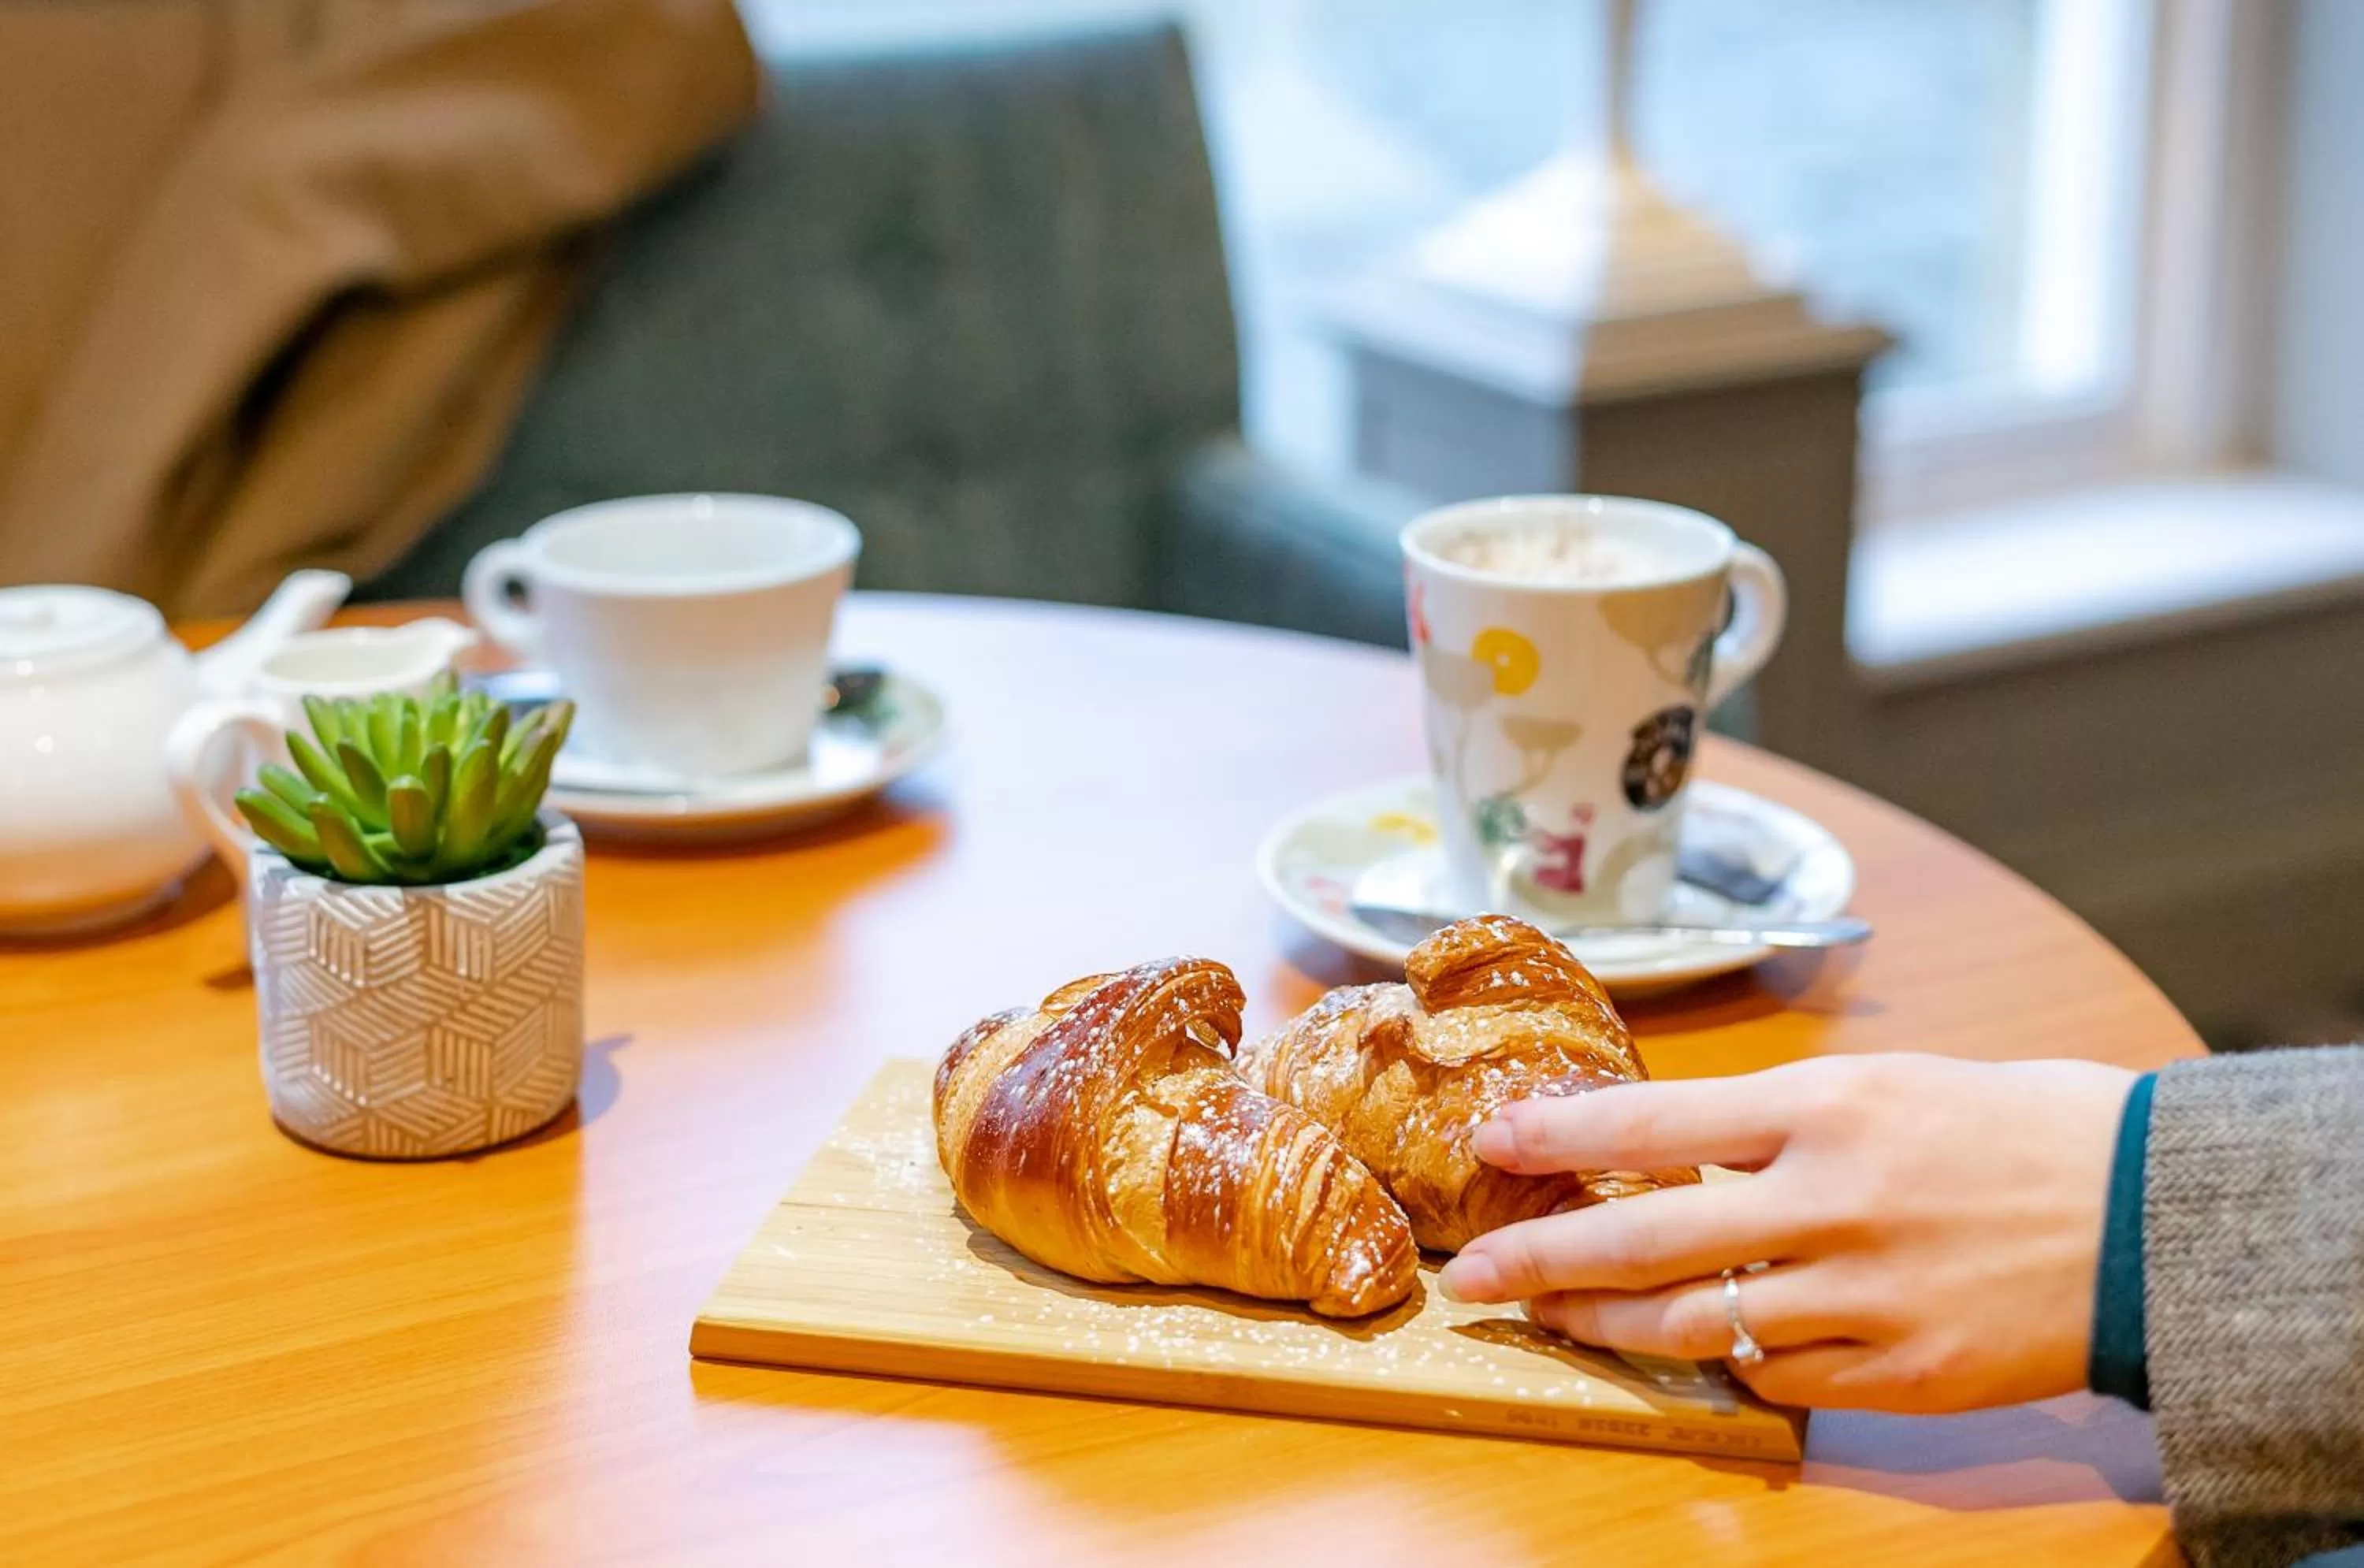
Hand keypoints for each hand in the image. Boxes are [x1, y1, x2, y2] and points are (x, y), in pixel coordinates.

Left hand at [1433, 1054, 2136, 1412]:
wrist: (2153, 1213)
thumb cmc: (2018, 1129)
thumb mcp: (1888, 1084)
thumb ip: (1779, 1121)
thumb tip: (1665, 1147)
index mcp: (1828, 1109)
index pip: (1654, 1122)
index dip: (1557, 1137)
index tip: (1489, 1143)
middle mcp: (1831, 1201)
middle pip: (1647, 1239)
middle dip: (1544, 1260)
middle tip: (1477, 1274)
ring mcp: (1866, 1294)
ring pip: (1696, 1323)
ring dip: (1610, 1326)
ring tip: (1556, 1319)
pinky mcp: (1904, 1371)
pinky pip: (1782, 1375)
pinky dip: (1736, 1362)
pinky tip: (1712, 1347)